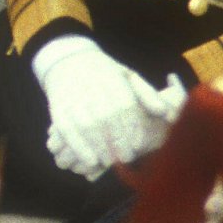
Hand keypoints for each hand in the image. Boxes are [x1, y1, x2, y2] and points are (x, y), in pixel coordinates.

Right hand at [31, 34, 185, 178]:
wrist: (67, 60)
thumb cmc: (105, 74)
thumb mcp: (127, 76)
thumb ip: (147, 94)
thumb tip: (165, 113)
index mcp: (111, 78)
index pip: (124, 105)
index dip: (132, 128)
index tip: (138, 146)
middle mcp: (91, 87)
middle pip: (106, 117)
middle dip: (118, 141)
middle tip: (127, 158)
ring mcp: (73, 98)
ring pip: (87, 126)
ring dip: (100, 148)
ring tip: (111, 162)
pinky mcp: (58, 108)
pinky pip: (67, 131)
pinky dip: (79, 147)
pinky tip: (90, 161)